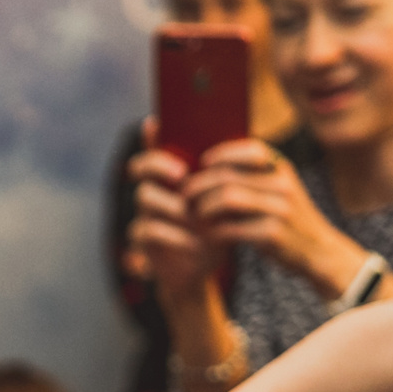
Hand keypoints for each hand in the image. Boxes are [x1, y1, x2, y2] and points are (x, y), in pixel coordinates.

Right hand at [124, 118, 226, 307]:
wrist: (205, 266)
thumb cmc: (217, 226)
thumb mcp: (226, 202)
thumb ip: (227, 179)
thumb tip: (254, 153)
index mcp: (173, 175)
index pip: (154, 147)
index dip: (152, 136)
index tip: (159, 125)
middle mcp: (155, 190)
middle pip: (139, 166)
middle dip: (158, 164)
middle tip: (182, 174)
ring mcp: (146, 213)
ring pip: (144, 196)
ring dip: (172, 205)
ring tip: (197, 217)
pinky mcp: (144, 240)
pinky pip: (148, 230)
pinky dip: (174, 236)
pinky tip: (195, 243)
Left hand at [184, 139, 367, 296]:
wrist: (319, 251)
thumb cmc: (289, 218)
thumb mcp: (280, 189)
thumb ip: (254, 175)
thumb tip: (210, 163)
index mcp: (282, 169)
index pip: (250, 149)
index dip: (222, 153)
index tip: (202, 163)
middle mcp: (283, 184)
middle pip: (229, 175)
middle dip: (200, 184)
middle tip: (184, 195)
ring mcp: (280, 209)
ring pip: (227, 198)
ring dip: (204, 207)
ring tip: (194, 215)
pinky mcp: (273, 235)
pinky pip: (231, 228)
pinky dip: (214, 231)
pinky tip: (208, 234)